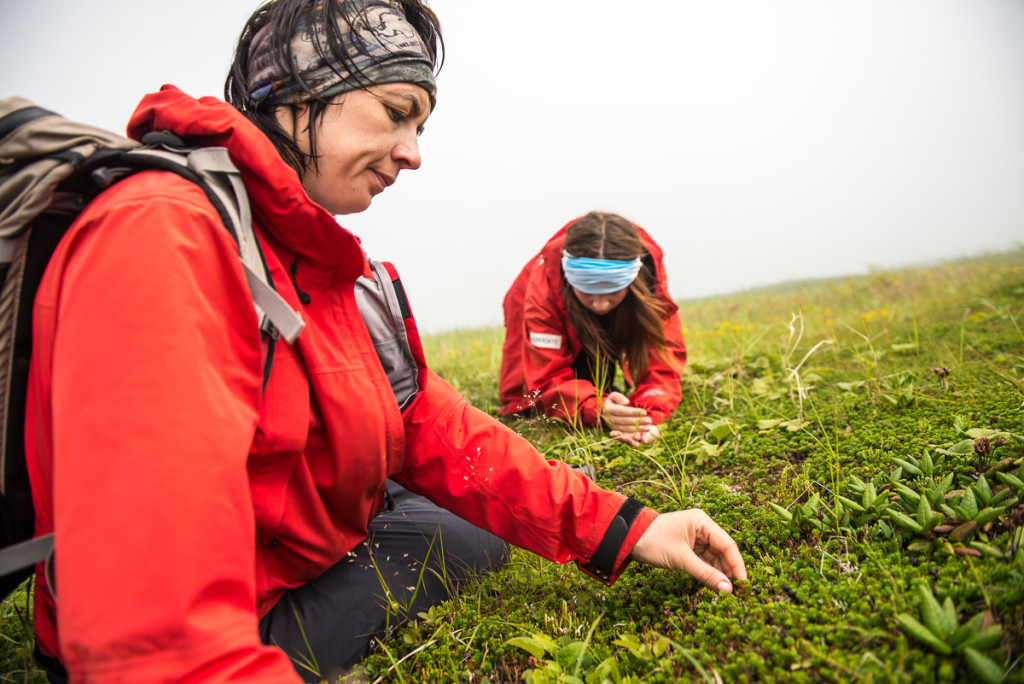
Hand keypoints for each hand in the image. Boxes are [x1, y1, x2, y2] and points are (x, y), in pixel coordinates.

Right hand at [602, 392, 658, 445]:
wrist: (604, 411)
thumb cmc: (612, 402)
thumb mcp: (613, 396)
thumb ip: (619, 397)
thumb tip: (626, 402)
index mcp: (609, 410)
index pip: (622, 411)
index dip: (633, 412)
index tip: (645, 412)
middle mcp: (609, 419)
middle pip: (625, 421)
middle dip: (638, 421)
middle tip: (649, 421)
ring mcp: (612, 427)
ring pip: (626, 428)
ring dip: (638, 429)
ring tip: (649, 427)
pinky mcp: (616, 431)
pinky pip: (626, 433)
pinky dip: (634, 433)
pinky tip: (643, 432)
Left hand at [629, 510, 747, 592]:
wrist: (627, 539)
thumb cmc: (652, 542)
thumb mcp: (680, 559)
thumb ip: (705, 574)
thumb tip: (727, 589)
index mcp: (702, 522)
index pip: (728, 545)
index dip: (737, 565)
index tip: (744, 584)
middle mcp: (702, 527)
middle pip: (723, 552)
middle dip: (728, 571)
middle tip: (734, 593)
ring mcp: (696, 537)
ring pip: (714, 558)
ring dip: (718, 574)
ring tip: (724, 592)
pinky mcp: (689, 547)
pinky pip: (704, 561)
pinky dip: (708, 572)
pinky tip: (713, 585)